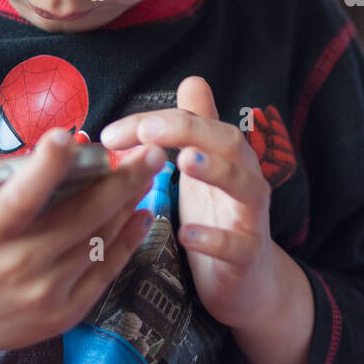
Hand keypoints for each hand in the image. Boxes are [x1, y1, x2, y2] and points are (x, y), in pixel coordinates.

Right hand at [0, 129, 163, 363]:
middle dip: (122, 180)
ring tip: (150, 170)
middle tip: (151, 150)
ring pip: (99, 239)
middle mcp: (19, 265)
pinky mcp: (65, 312)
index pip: (21, 198)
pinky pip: (105, 269)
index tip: (69, 136)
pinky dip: (128, 240)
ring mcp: (46, 292)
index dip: (46, 167)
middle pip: (81, 215)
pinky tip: (142, 213)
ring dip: (129, 203)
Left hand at [99, 76, 278, 331]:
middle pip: (229, 143)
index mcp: (229, 158)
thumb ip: (199, 128)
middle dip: (190, 131)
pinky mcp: (249, 255)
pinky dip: (214, 237)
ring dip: (215, 171)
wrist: (250, 283)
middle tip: (148, 131)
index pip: (197, 125)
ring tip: (183, 162)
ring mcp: (251, 217)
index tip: (112, 133)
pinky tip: (188, 234)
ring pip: (244, 186)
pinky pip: (238, 244)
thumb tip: (193, 80)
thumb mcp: (206, 170)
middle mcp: (246, 179)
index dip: (158, 121)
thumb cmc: (220, 218)